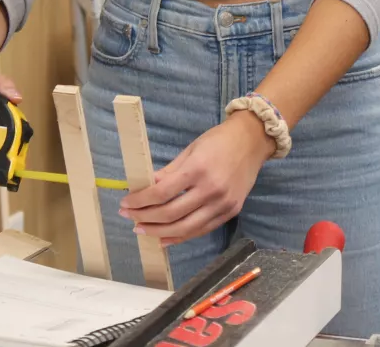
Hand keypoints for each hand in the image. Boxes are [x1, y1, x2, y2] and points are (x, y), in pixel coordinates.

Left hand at [119, 113, 272, 245]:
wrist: (253, 141)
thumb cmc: (219, 140)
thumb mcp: (190, 150)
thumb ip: (168, 172)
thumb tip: (146, 188)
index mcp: (198, 169)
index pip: (162, 192)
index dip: (140, 201)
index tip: (125, 203)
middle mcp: (211, 190)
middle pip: (171, 214)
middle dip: (145, 218)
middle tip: (129, 218)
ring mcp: (223, 204)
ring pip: (185, 228)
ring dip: (159, 232)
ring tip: (142, 230)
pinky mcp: (231, 212)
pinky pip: (201, 230)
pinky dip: (181, 237)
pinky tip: (164, 238)